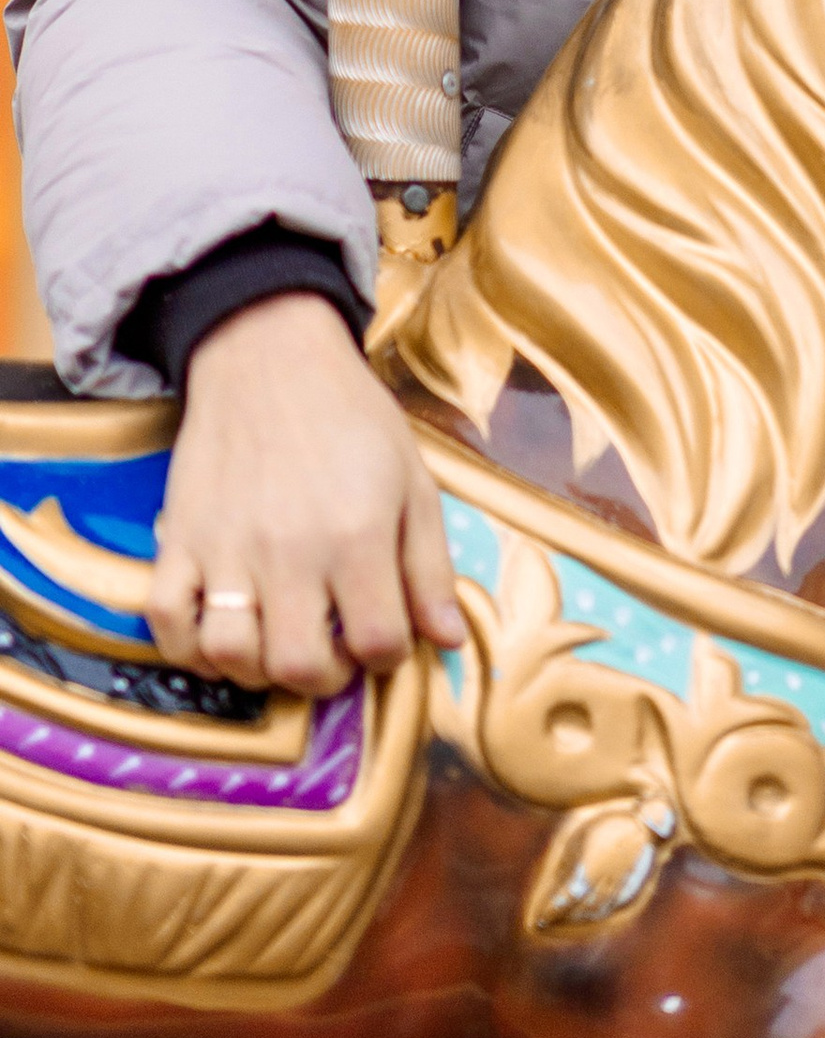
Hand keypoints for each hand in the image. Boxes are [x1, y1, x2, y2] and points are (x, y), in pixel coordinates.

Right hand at [146, 293, 463, 696]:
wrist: (271, 359)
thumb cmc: (353, 418)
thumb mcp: (413, 482)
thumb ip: (430, 567)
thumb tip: (448, 641)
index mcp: (358, 536)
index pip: (379, 643)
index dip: (389, 656)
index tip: (380, 637)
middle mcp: (290, 551)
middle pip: (298, 666)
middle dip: (323, 678)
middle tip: (330, 652)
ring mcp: (226, 547)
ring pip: (227, 655)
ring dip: (255, 670)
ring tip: (277, 643)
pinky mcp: (178, 538)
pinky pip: (163, 621)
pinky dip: (184, 646)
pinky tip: (217, 634)